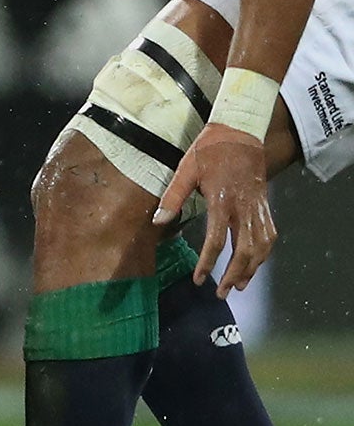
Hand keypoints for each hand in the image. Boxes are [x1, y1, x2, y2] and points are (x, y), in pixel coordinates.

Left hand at [153, 122, 275, 296]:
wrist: (241, 133)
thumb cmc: (209, 150)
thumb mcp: (185, 170)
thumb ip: (172, 197)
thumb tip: (158, 221)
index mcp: (221, 200)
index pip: (216, 241)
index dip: (208, 263)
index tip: (200, 280)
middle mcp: (243, 208)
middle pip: (244, 250)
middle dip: (233, 275)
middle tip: (220, 292)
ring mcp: (257, 208)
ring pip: (261, 246)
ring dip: (252, 269)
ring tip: (238, 285)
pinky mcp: (265, 206)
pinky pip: (269, 235)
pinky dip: (264, 254)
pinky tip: (255, 264)